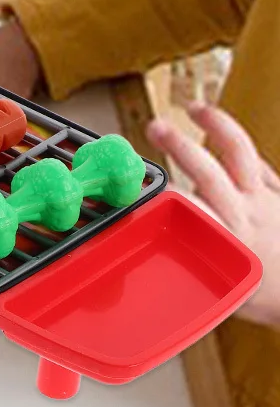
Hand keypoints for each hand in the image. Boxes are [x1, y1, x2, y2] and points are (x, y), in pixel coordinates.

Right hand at [148, 102, 279, 328]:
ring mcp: (266, 199)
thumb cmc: (275, 298)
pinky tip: (224, 138)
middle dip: (179, 144)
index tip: (139, 184)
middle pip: (207, 169)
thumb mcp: (225, 295)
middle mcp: (246, 212)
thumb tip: (158, 273)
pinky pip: (260, 164)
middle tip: (156, 127)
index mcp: (227, 239)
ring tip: (195, 108)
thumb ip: (192, 273)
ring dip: (216, 124)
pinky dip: (241, 150)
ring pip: (239, 151)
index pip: (185, 208)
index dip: (162, 193)